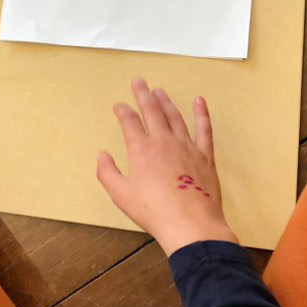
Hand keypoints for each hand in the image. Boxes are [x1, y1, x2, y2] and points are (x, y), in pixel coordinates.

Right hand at [97, 79, 237, 256]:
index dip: (122, 111)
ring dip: (166, 101)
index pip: (129, 122)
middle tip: (139, 82)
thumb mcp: (121, 195)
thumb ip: (107, 172)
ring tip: (160, 91)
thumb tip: (101, 155)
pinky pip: (204, 129)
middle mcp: (163, 141)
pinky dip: (202, 113)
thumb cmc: (154, 212)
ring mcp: (186, 146)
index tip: (118, 105)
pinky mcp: (205, 156)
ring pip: (175, 116)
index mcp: (141, 150)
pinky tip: (199, 101)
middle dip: (143, 94)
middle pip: (152, 111)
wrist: (190, 225)